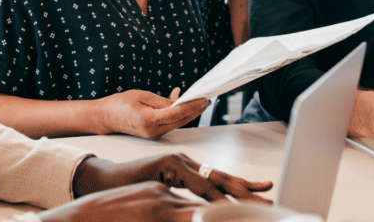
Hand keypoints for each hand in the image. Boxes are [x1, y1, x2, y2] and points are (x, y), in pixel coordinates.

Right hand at [50, 154, 272, 221]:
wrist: (104, 180)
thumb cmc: (132, 189)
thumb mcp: (164, 194)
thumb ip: (184, 200)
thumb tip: (204, 210)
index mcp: (186, 169)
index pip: (220, 178)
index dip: (243, 186)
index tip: (263, 192)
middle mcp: (185, 161)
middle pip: (222, 177)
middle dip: (247, 190)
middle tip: (268, 198)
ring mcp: (176, 161)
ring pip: (212, 180)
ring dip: (234, 194)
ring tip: (254, 204)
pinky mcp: (166, 165)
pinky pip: (194, 183)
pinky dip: (210, 195)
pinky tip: (223, 204)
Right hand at [98, 90, 208, 138]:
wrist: (105, 117)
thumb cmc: (119, 104)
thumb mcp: (141, 96)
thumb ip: (162, 101)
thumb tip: (179, 103)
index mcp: (149, 121)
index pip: (177, 113)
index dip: (192, 106)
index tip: (203, 99)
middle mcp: (153, 131)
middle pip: (181, 121)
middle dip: (195, 110)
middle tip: (206, 100)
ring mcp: (154, 135)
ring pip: (177, 123)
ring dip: (187, 112)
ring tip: (196, 99)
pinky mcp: (153, 134)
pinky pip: (170, 123)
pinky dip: (177, 114)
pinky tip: (177, 101)